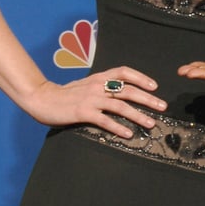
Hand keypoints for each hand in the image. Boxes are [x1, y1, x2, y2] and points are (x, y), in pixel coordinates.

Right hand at [27, 67, 165, 137]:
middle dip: (148, 98)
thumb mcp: (87, 84)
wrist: (41, 98)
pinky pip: (105, 120)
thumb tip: (122, 92)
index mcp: (99, 77)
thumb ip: (103, 86)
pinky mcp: (83, 113)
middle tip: (163, 106)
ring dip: (138, 115)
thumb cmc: (66, 94)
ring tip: (151, 123)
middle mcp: (98, 86)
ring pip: (120, 106)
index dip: (141, 77)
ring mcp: (91, 99)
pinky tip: (128, 134)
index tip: (155, 86)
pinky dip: (118, 127)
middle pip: (128, 90)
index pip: (124, 71)